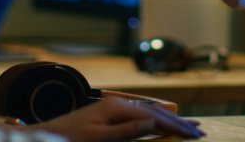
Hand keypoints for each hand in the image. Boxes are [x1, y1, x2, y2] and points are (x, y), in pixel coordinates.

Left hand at [33, 97, 203, 141]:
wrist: (44, 136)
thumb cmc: (68, 138)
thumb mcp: (97, 139)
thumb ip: (126, 132)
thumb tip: (153, 125)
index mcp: (117, 108)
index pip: (154, 119)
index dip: (176, 127)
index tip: (194, 135)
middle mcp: (118, 105)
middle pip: (156, 113)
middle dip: (178, 123)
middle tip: (199, 132)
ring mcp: (115, 108)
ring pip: (150, 114)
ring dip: (170, 121)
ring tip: (188, 126)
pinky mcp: (111, 114)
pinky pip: (140, 117)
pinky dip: (156, 121)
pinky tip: (162, 124)